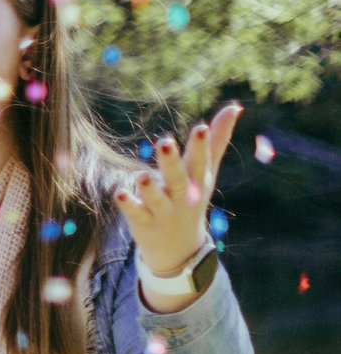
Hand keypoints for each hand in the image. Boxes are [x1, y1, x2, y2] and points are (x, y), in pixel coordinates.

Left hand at [117, 102, 240, 277]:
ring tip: (141, 175)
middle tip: (165, 142)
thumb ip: (218, 140)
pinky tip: (118, 193)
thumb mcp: (206, 172)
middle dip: (172, 162)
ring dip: (149, 188)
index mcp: (198, 180)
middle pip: (178, 178)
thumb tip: (235, 106)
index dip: (201, 146)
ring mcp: (164, 210)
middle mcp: (183, 196)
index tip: (201, 127)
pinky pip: (135, 213)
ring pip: (156, 198)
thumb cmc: (192, 197)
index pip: (201, 162)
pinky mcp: (143, 221)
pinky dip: (128, 204)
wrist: (180, 247)